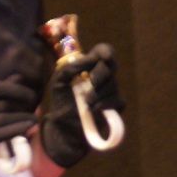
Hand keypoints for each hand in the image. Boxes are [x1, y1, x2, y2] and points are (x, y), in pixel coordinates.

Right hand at [0, 81, 38, 176]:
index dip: (18, 90)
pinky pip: (3, 132)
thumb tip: (18, 77)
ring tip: (35, 119)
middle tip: (34, 109)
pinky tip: (27, 128)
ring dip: (23, 118)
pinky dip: (18, 129)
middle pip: (4, 104)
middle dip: (22, 106)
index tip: (31, 95)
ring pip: (5, 118)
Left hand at [40, 43, 123, 168]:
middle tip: (90, 82)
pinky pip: (117, 99)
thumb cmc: (62, 100)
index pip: (102, 51)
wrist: (65, 125)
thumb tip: (88, 60)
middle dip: (100, 73)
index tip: (104, 57)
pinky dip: (105, 103)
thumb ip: (70, 67)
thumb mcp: (59, 80)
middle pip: (110, 66)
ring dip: (98, 92)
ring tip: (85, 102)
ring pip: (112, 84)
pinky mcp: (116, 105)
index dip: (105, 51)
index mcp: (89, 66)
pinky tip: (93, 109)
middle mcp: (102, 76)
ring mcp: (110, 90)